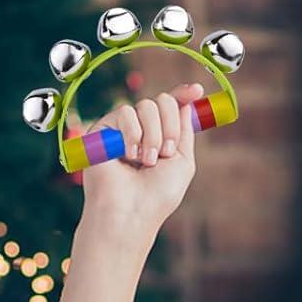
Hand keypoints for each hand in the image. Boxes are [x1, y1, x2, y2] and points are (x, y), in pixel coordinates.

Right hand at [79, 81, 204, 236]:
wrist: (130, 211)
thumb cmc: (157, 195)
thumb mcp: (182, 164)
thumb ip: (184, 133)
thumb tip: (186, 103)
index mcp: (161, 138)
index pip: (171, 108)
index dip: (184, 96)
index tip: (197, 90)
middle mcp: (142, 130)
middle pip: (161, 102)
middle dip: (169, 126)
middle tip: (164, 153)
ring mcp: (123, 128)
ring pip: (145, 106)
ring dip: (153, 136)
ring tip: (146, 161)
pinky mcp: (104, 128)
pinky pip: (125, 112)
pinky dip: (133, 135)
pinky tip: (129, 156)